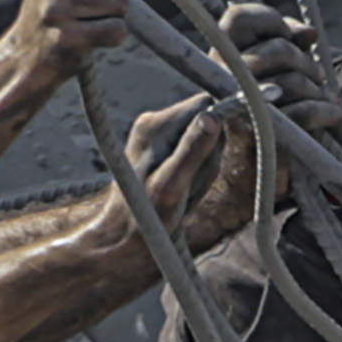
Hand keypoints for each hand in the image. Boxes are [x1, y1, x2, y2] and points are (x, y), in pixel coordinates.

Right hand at [0, 0, 130, 83]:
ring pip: (119, 4)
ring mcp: (54, 8)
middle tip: (88, 1)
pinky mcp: (65, 39)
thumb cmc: (60, 1)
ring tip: (86, 19)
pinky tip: (91, 36)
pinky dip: (113, 35)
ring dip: (112, 15)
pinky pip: (116, 30)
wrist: (29, 51)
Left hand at [113, 85, 271, 252]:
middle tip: (190, 185)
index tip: (205, 163)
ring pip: (205, 141)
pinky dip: (195, 174)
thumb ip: (193, 150)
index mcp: (155, 124)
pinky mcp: (161, 148)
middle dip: (209, 156)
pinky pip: (195, 153)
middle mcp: (154, 122)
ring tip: (183, 191)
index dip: (217, 132)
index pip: (207, 104)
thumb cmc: (147, 217)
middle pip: (208, 123)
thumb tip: (213, 117)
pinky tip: (180, 190)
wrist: (124, 237)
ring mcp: (156, 134)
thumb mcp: (174, 185)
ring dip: (203, 170)